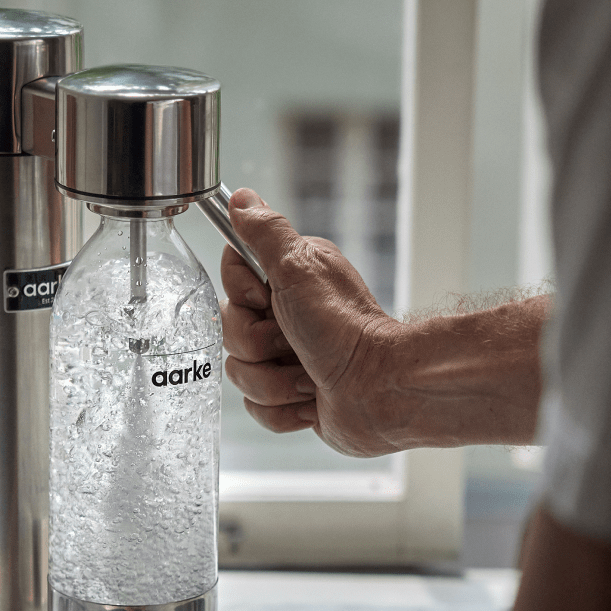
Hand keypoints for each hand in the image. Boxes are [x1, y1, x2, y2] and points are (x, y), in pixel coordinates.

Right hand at [220, 188, 407, 456]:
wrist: (380, 391)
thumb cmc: (346, 331)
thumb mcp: (299, 269)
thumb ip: (266, 233)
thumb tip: (242, 199)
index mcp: (289, 280)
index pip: (230, 285)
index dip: (245, 300)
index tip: (270, 302)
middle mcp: (287, 316)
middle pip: (230, 334)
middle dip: (259, 348)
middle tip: (294, 343)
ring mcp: (289, 358)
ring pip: (240, 374)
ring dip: (274, 383)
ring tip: (309, 378)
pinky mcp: (292, 397)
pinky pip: (256, 409)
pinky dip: (283, 411)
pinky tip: (311, 401)